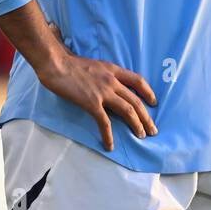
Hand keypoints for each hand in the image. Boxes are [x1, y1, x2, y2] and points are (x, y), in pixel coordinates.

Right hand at [35, 23, 157, 151]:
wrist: (57, 64)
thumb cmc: (71, 64)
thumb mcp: (96, 65)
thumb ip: (105, 75)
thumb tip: (111, 86)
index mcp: (113, 70)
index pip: (138, 80)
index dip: (148, 92)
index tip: (153, 102)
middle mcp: (112, 81)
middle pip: (136, 100)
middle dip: (146, 117)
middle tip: (152, 129)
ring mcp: (103, 92)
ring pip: (127, 110)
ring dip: (136, 125)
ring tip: (141, 135)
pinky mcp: (92, 103)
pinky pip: (105, 122)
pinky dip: (109, 136)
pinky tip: (110, 145)